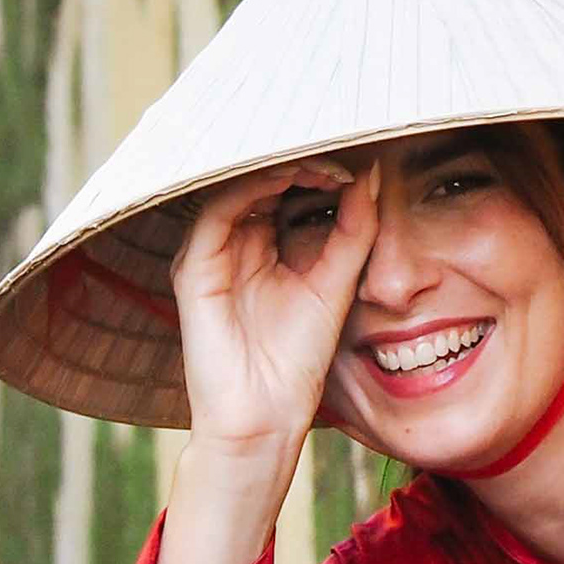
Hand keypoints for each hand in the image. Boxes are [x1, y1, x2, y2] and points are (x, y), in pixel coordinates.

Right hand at [171, 158, 377, 448]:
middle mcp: (230, 245)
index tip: (357, 162)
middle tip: (340, 147)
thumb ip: (354, 231)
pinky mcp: (194, 270)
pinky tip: (291, 178)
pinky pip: (217, 213)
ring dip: (279, 167)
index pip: (282, 189)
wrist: (266, 416)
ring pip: (235, 188)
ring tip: (322, 161)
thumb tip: (369, 175)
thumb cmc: (296, 359)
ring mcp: (209, 255)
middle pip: (257, 182)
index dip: (317, 169)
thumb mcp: (336, 282)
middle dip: (299, 160)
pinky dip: (253, 188)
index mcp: (260, 248)